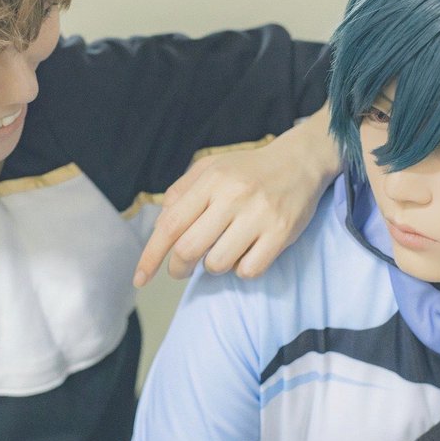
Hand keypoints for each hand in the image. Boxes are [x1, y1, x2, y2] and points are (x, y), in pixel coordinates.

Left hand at [133, 105, 339, 285]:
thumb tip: (159, 227)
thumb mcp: (209, 168)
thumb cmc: (247, 170)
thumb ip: (181, 193)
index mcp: (211, 180)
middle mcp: (233, 196)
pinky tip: (246, 253)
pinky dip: (241, 270)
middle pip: (189, 250)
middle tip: (182, 268)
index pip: (170, 226)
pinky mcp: (281, 234)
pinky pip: (248, 270)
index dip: (150, 256)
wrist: (299, 162)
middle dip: (179, 267)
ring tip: (222, 250)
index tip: (140, 279)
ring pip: (217, 264)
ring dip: (213, 266)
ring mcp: (259, 216)